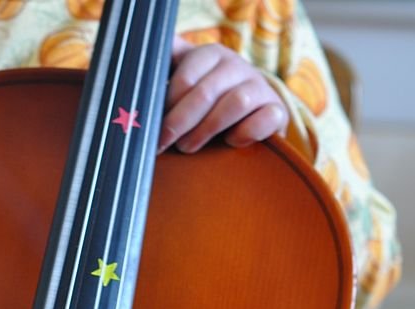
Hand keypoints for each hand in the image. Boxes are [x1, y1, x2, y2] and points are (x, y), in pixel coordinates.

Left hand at [160, 37, 288, 153]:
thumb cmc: (208, 102)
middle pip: (206, 92)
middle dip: (180, 122)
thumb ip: (165, 73)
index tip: (151, 127)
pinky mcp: (277, 110)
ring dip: (207, 130)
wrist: (250, 114)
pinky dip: (244, 133)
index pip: (186, 76)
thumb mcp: (187, 83)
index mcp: (211, 55)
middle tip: (164, 142)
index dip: (167, 105)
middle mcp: (237, 66)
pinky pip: (264, 119)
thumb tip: (137, 70)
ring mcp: (260, 87)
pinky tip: (229, 142)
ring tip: (188, 147)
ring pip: (235, 103)